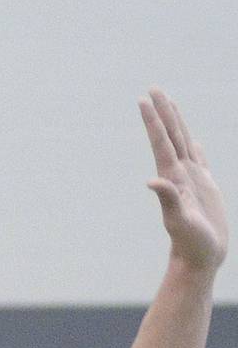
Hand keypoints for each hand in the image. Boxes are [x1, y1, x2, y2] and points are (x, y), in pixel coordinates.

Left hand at [141, 89, 226, 271]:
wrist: (199, 259)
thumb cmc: (190, 243)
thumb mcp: (179, 222)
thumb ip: (168, 200)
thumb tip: (152, 181)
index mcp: (173, 178)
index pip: (162, 142)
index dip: (153, 121)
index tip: (143, 99)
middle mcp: (179, 175)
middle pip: (170, 136)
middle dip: (161, 113)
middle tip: (152, 89)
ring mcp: (191, 180)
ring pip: (183, 143)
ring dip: (175, 123)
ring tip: (168, 103)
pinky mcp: (204, 188)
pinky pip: (199, 161)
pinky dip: (195, 147)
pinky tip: (192, 141)